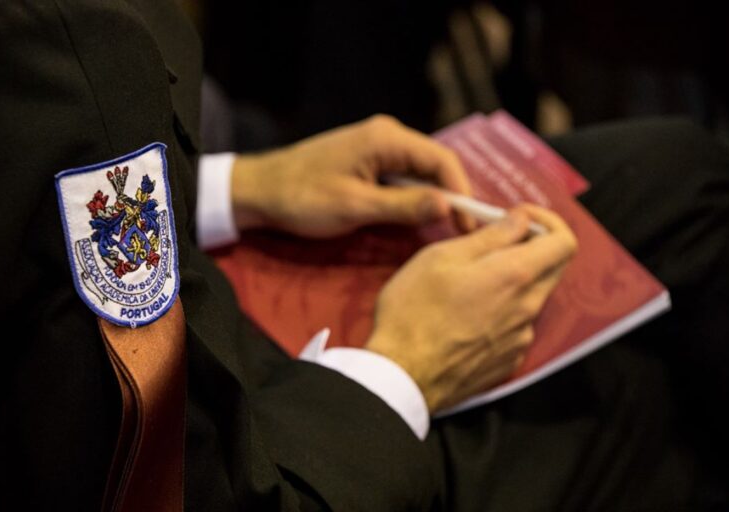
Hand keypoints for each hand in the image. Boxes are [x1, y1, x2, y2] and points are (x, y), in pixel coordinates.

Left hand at [231, 115, 474, 236]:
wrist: (259, 190)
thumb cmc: (302, 198)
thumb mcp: (355, 206)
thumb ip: (403, 205)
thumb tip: (448, 206)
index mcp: (386, 139)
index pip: (441, 161)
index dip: (462, 193)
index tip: (469, 226)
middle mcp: (386, 136)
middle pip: (435, 165)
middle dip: (452, 196)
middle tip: (463, 233)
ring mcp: (376, 147)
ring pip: (420, 172)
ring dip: (434, 198)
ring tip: (448, 230)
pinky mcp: (367, 161)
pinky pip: (403, 177)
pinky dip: (415, 197)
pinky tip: (420, 219)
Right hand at [365, 205, 577, 412]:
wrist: (402, 375)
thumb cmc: (414, 311)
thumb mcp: (442, 257)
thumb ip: (490, 237)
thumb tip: (520, 220)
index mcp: (515, 276)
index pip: (564, 241)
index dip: (547, 221)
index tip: (517, 217)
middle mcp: (528, 308)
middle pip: (552, 268)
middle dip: (530, 247)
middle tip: (492, 243)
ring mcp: (520, 339)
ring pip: (531, 298)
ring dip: (512, 282)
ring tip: (468, 284)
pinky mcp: (508, 361)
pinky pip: (517, 327)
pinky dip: (501, 312)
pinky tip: (465, 317)